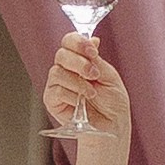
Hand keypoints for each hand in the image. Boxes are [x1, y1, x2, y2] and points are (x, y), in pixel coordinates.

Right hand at [43, 34, 130, 151]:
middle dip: (79, 63)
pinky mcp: (52, 100)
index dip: (78, 43)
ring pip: (57, 72)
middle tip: (93, 74)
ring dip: (77, 82)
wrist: (111, 126)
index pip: (69, 41)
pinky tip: (80, 103)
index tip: (92, 51)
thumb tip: (92, 39)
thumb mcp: (108, 75)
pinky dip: (71, 96)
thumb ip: (96, 59)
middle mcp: (66, 70)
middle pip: (61, 54)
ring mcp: (57, 85)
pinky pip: (56, 91)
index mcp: (80, 60)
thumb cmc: (113, 103)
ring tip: (91, 94)